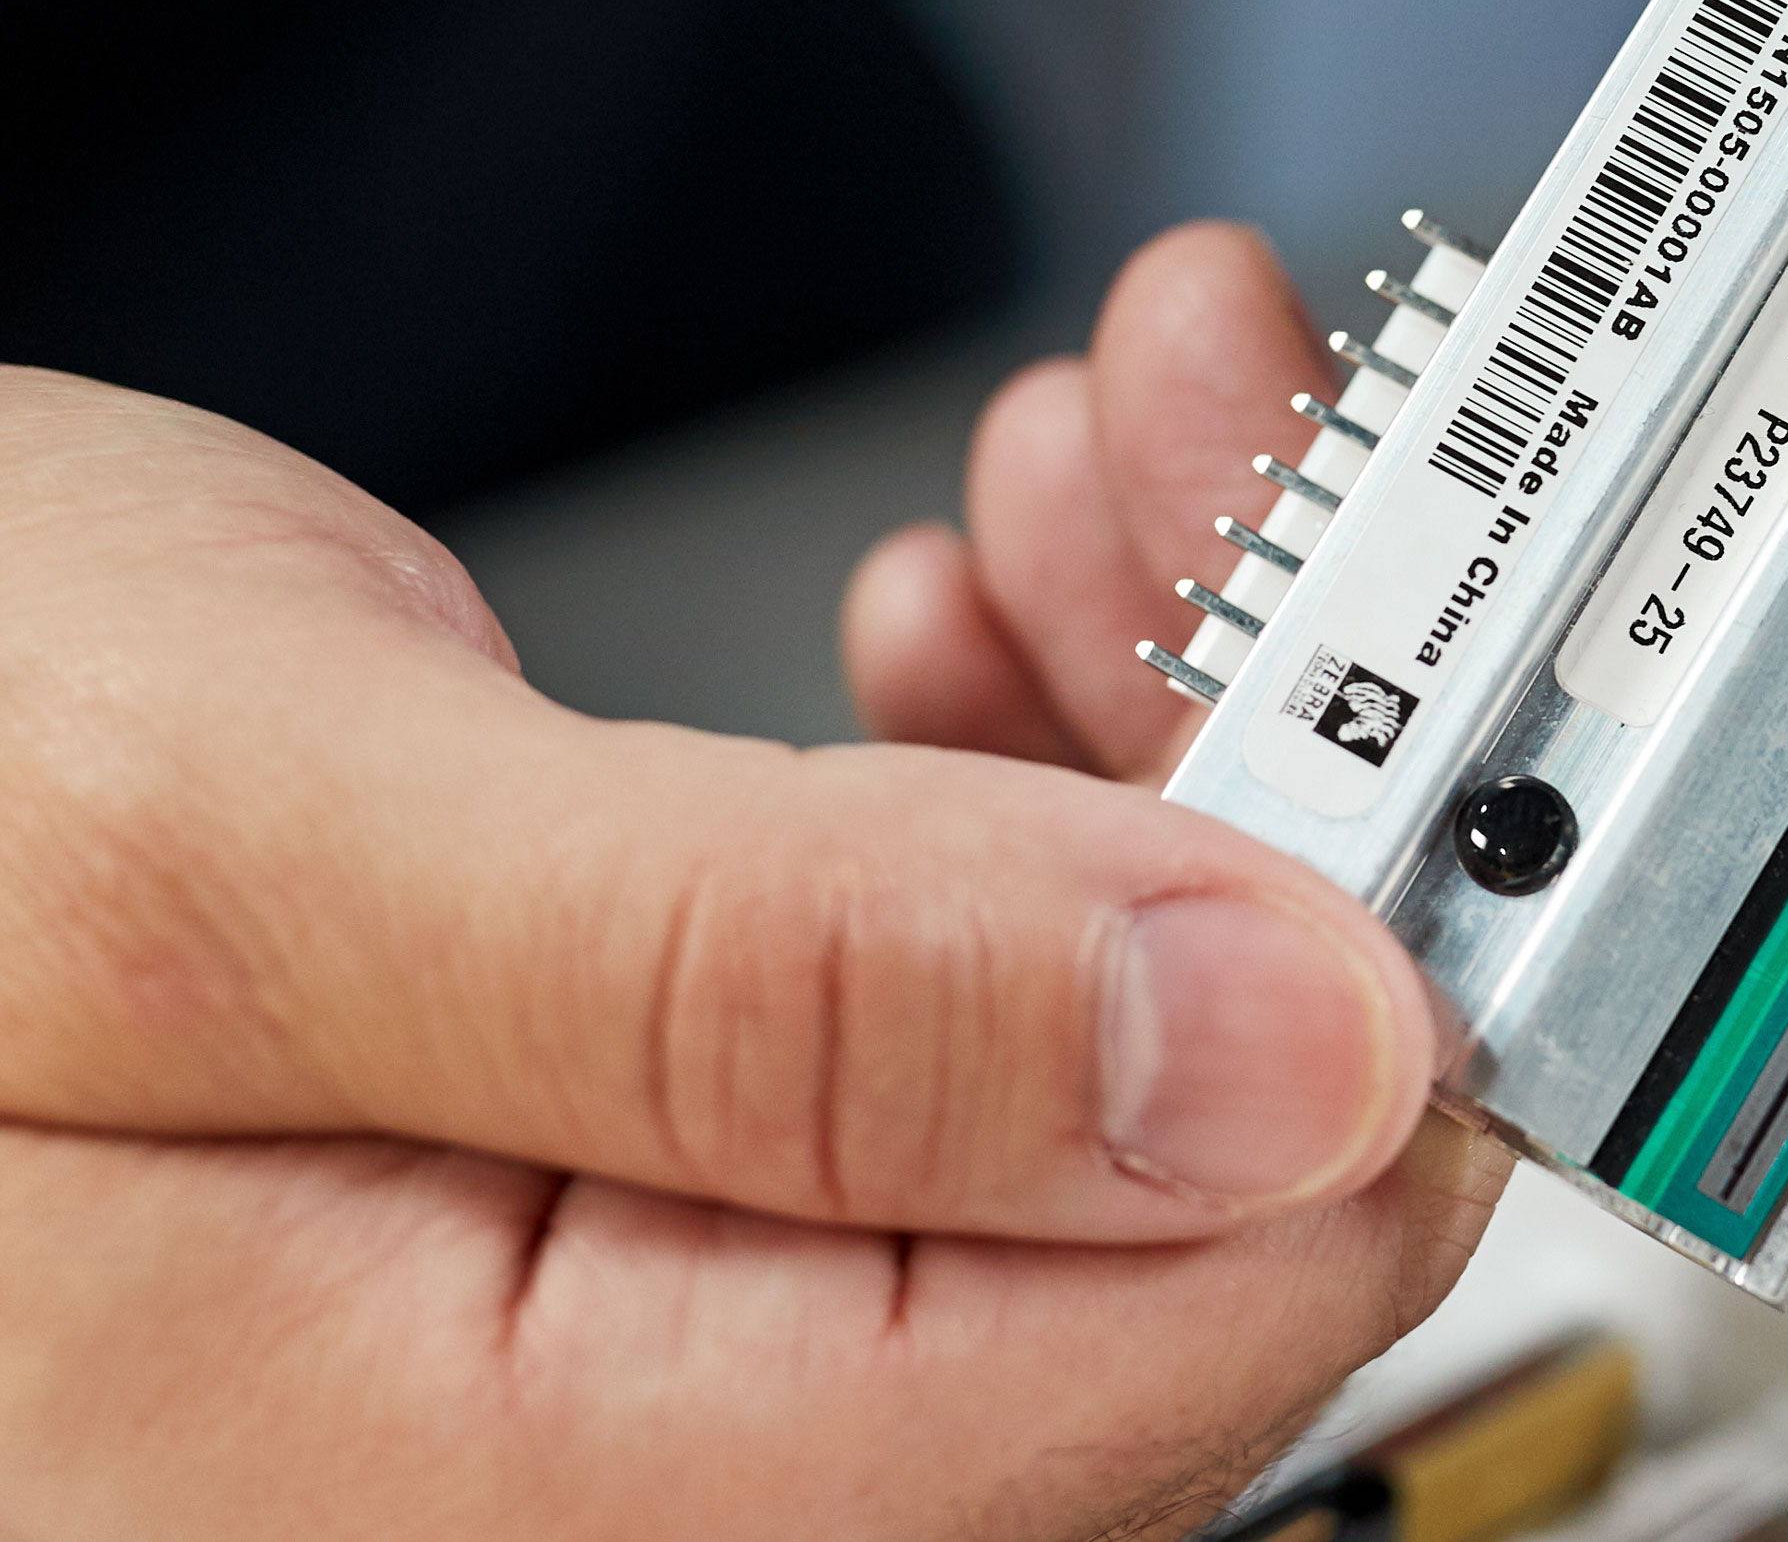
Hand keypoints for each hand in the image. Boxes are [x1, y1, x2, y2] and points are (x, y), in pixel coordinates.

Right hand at [0, 254, 1500, 1539]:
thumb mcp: (244, 835)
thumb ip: (782, 998)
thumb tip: (1286, 1067)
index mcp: (502, 1512)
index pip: (1200, 1328)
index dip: (1383, 982)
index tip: (1443, 666)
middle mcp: (580, 1533)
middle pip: (1161, 1207)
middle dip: (1247, 782)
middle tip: (1210, 453)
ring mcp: (594, 1423)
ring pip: (1066, 1115)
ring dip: (1128, 768)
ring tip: (1077, 492)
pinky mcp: (596, 1284)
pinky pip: (919, 1098)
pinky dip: (981, 843)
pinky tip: (939, 672)